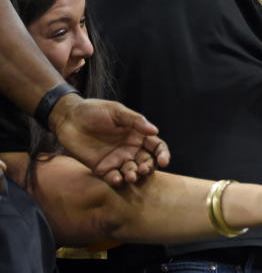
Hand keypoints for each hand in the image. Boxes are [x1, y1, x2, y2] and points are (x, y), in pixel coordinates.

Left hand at [50, 96, 169, 186]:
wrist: (68, 118)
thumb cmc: (94, 110)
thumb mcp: (116, 111)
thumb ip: (135, 120)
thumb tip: (155, 131)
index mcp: (138, 134)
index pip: (156, 147)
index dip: (163, 154)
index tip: (164, 161)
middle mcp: (130, 149)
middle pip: (147, 162)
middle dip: (148, 168)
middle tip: (143, 169)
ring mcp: (116, 159)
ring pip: (131, 172)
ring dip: (134, 176)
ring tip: (130, 176)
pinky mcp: (102, 168)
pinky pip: (113, 178)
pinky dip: (117, 180)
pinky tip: (117, 179)